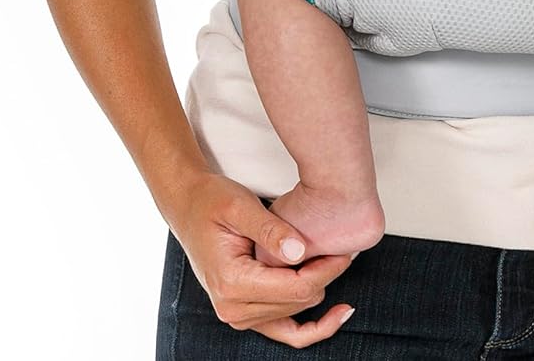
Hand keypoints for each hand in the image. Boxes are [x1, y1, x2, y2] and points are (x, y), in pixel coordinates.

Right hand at [166, 171, 356, 344]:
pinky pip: (284, 331)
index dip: (326, 270)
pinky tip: (335, 314)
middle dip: (325, 276)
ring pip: (295, 316)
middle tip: (344, 248)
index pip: (295, 288)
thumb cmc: (212, 202)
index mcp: (232, 282)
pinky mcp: (244, 313)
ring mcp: (237, 315)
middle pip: (299, 302)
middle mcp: (233, 307)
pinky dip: (310, 327)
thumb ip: (271, 230)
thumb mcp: (241, 206)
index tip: (344, 250)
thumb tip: (300, 252)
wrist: (189, 207)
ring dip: (318, 292)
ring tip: (337, 263)